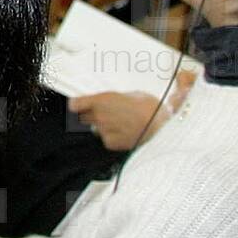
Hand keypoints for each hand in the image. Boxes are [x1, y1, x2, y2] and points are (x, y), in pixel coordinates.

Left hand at [67, 77, 190, 151]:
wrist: (162, 127)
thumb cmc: (150, 107)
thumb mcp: (131, 95)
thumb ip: (114, 99)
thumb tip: (108, 101)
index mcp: (101, 100)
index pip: (75, 104)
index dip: (78, 104)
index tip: (80, 104)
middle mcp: (99, 116)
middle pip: (84, 117)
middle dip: (91, 115)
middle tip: (106, 113)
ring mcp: (104, 131)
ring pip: (95, 128)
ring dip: (103, 126)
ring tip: (120, 123)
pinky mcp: (111, 143)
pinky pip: (105, 139)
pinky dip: (112, 137)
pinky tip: (124, 133)